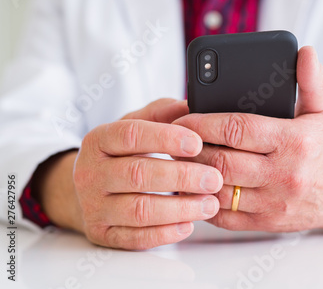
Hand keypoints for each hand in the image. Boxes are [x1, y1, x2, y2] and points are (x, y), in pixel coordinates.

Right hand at [37, 99, 222, 249]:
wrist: (89, 190)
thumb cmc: (122, 154)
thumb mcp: (137, 126)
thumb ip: (162, 113)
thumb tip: (191, 104)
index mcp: (98, 140)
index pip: (131, 134)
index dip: (166, 138)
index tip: (197, 143)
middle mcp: (90, 173)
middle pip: (139, 174)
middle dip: (182, 176)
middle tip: (214, 178)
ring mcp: (93, 206)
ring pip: (140, 209)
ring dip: (181, 208)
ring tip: (210, 203)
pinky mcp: (102, 233)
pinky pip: (136, 238)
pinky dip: (166, 233)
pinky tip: (188, 224)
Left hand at [172, 47, 322, 231]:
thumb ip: (312, 82)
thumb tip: (306, 52)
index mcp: (293, 141)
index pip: (237, 129)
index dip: (203, 123)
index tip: (183, 119)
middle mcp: (283, 174)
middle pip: (222, 161)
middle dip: (192, 150)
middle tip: (177, 141)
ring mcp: (274, 202)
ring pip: (219, 190)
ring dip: (194, 175)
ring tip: (182, 161)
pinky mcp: (268, 222)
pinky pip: (226, 216)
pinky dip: (206, 201)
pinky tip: (198, 186)